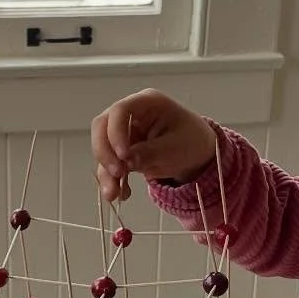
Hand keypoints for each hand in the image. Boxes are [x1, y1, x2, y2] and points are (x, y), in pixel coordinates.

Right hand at [90, 89, 217, 201]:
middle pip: (102, 127)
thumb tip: (126, 162)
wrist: (196, 154)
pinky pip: (110, 164)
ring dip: (105, 173)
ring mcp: (123, 132)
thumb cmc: (190, 141)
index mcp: (146, 102)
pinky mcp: (121, 150)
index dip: (115, 133)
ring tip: (114, 194)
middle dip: (105, 152)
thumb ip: (150, 153)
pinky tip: (122, 194)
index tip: (123, 156)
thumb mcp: (175, 147)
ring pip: (103, 149)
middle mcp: (130, 114)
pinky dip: (113, 180)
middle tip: (116, 174)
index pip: (120, 111)